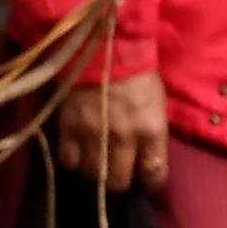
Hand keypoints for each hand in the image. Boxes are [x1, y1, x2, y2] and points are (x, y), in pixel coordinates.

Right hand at [52, 71, 168, 192]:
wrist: (104, 46)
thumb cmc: (137, 72)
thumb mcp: (157, 102)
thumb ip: (152, 132)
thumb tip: (148, 156)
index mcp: (151, 130)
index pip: (154, 174)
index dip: (150, 181)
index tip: (146, 178)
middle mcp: (124, 138)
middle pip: (119, 182)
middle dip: (119, 179)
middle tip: (117, 170)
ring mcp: (94, 135)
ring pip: (93, 174)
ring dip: (95, 170)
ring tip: (96, 159)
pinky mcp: (69, 128)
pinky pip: (69, 159)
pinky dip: (73, 158)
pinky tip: (77, 149)